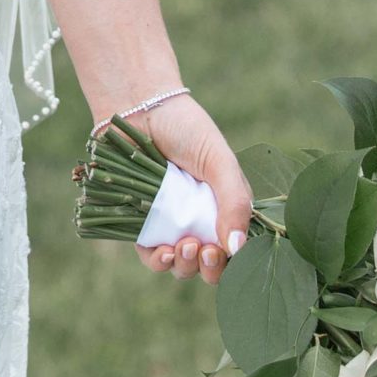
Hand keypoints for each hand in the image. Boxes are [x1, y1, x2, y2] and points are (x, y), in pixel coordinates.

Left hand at [133, 94, 252, 287]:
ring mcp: (170, 224)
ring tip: (184, 247)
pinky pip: (151, 256)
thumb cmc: (186, 129)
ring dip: (186, 266)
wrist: (139, 109)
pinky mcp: (141, 224)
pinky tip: (163, 253)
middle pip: (210, 265)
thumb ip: (235, 203)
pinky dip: (158, 262)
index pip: (235, 248)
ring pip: (182, 265)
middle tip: (206, 252)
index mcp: (225, 208)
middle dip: (210, 268)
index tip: (223, 251)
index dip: (233, 260)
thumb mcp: (220, 162)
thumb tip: (237, 248)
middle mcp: (199, 221)